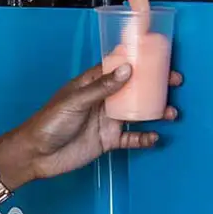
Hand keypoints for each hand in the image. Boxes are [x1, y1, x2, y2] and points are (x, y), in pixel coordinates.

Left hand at [0, 63, 181, 186]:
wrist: (37, 155)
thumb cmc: (49, 122)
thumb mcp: (75, 101)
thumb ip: (102, 87)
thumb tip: (128, 69)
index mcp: (91, 84)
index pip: (117, 67)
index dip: (137, 61)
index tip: (159, 58)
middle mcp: (102, 100)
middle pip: (133, 89)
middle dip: (154, 86)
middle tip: (175, 83)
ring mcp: (106, 121)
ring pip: (137, 113)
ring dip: (155, 112)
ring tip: (170, 113)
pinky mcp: (108, 141)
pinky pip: (131, 138)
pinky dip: (144, 138)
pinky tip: (154, 138)